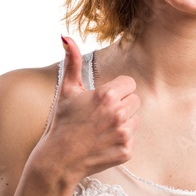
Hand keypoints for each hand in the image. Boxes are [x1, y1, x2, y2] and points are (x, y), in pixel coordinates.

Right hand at [29, 35, 140, 181]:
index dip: (116, 90)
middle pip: (135, 100)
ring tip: (102, 128)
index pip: (129, 84)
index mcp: (107, 95)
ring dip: (123, 122)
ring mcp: (124, 134)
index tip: (103, 99)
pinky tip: (104, 141)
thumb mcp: (67, 90)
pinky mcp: (127, 151)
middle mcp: (119, 113)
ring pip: (136, 119)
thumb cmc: (63, 122)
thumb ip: (72, 61)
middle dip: (121, 105)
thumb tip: (66, 36)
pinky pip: (132, 138)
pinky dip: (121, 140)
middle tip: (101, 115)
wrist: (60, 159)